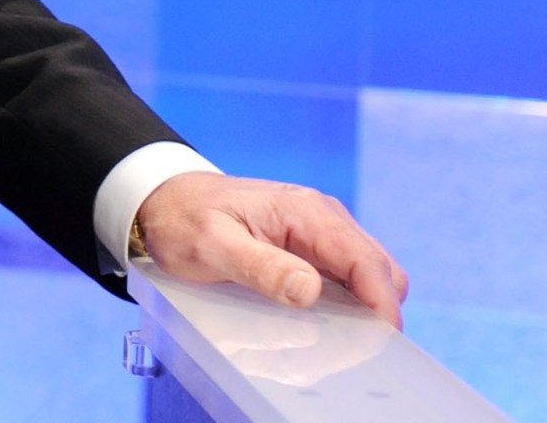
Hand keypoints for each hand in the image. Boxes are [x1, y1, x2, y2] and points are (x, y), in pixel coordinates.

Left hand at [133, 173, 407, 329]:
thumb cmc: (184, 219)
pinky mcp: (310, 245)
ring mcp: (319, 230)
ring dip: (363, 306)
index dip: (381, 302)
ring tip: (339, 340)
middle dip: (378, 307)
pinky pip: (345, 276)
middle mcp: (322, 217)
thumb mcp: (212, 246)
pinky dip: (347, 301)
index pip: (364, 259)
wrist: (165, 199)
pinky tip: (323, 323)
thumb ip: (260, 267)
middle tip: (356, 348)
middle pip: (377, 267)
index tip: (381, 339)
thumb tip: (310, 290)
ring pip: (366, 273)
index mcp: (306, 212)